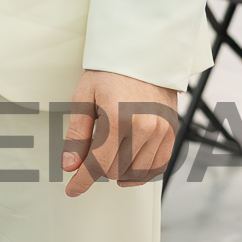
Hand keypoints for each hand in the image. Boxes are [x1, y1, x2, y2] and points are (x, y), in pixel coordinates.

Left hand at [60, 69, 176, 194]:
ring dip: (119, 170)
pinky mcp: (172, 133)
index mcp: (118, 118)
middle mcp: (143, 128)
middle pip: (115, 170)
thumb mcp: (85, 97)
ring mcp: (161, 132)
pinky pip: (157, 167)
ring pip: (135, 172)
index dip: (82, 180)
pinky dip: (141, 172)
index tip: (72, 189)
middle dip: (98, 167)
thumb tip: (69, 165)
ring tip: (110, 152)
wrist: (143, 53)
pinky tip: (128, 168)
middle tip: (91, 150)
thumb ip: (77, 134)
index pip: (98, 164)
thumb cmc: (111, 71)